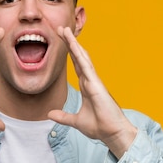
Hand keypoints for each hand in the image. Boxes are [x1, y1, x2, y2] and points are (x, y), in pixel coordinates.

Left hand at [48, 27, 137, 157]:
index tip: (62, 41)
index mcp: (87, 86)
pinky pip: (87, 67)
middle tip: (61, 29)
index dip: (69, 53)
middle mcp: (91, 81)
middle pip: (78, 57)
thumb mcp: (76, 121)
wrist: (113, 134)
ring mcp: (94, 81)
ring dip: (73, 44)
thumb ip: (63, 117)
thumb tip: (50, 114)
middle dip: (70, 43)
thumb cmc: (100, 127)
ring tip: (65, 31)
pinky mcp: (97, 85)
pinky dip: (80, 56)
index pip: (76, 65)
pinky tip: (74, 46)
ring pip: (82, 58)